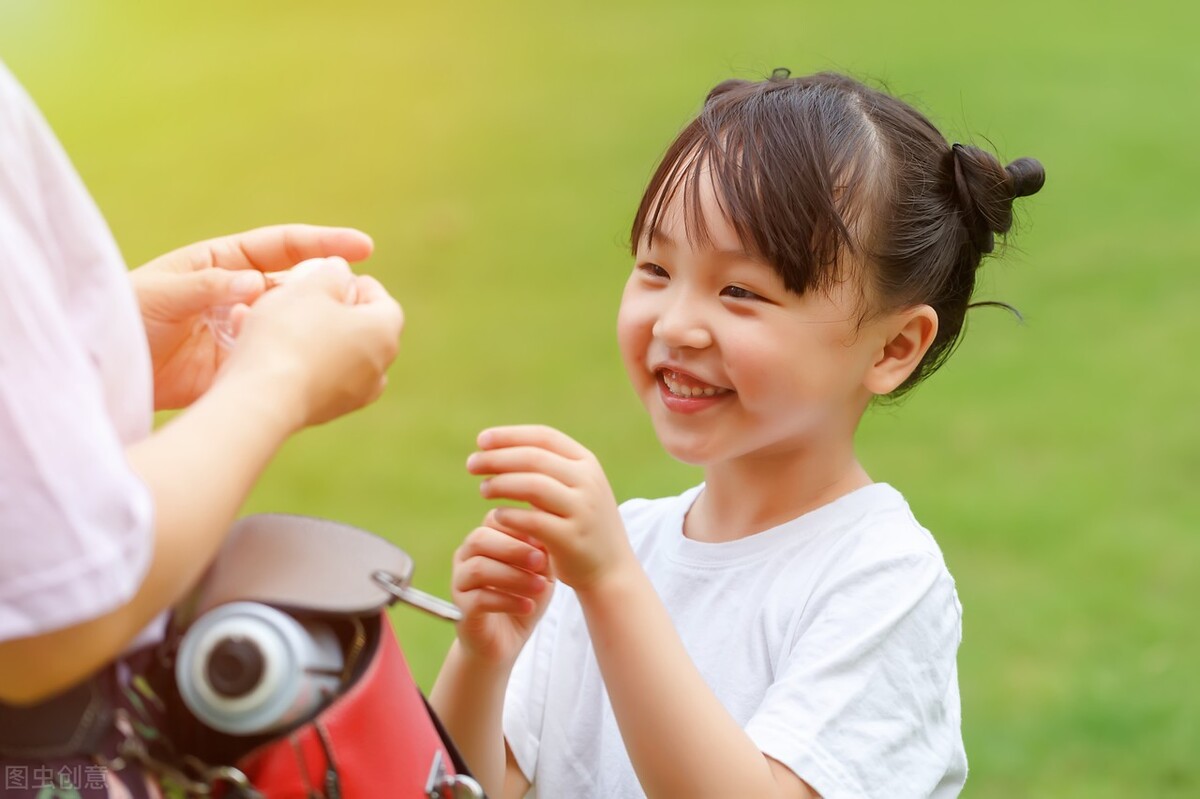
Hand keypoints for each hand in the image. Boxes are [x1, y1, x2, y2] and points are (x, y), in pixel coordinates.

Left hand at [129, 224, 372, 408]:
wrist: (100, 369)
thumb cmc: (121, 317)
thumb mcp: (160, 293)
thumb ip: (209, 286)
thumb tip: (258, 283)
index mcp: (222, 262)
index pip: (283, 248)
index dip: (324, 245)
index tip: (361, 247)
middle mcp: (239, 294)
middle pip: (296, 287)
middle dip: (329, 289)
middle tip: (360, 296)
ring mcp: (243, 331)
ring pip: (291, 325)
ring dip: (316, 327)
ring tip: (342, 332)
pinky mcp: (239, 367)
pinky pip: (275, 360)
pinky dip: (294, 362)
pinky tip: (313, 364)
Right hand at [221, 258, 402, 429]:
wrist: (265, 399)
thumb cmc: (289, 334)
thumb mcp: (310, 287)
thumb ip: (331, 274)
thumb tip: (341, 271)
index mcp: (384, 333)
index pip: (384, 302)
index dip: (360, 285)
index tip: (335, 275)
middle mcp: (378, 368)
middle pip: (364, 331)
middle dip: (338, 312)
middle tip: (309, 297)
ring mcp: (355, 395)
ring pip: (340, 355)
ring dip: (318, 338)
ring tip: (285, 323)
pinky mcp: (327, 412)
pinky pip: (320, 377)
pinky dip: (305, 362)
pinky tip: (274, 351)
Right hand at [451, 510, 553, 666]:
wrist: (505, 642)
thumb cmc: (523, 599)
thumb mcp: (539, 573)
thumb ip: (542, 551)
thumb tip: (548, 526)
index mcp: (484, 541)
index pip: (493, 519)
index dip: (519, 527)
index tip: (544, 542)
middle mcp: (466, 557)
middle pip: (479, 539)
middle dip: (514, 548)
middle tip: (541, 561)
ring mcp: (460, 583)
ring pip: (478, 568)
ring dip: (513, 576)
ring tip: (540, 587)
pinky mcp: (461, 609)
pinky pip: (479, 598)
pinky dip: (508, 601)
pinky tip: (528, 606)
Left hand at [467, 425, 635, 590]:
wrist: (610, 569)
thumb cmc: (580, 524)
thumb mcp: (572, 488)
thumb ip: (545, 468)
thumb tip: (495, 449)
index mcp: (587, 463)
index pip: (544, 437)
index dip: (510, 435)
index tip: (481, 440)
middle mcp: (588, 481)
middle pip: (534, 458)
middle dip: (497, 458)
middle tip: (472, 464)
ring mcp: (582, 509)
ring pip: (532, 486)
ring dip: (501, 484)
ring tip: (483, 489)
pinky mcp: (571, 538)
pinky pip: (531, 520)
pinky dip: (509, 515)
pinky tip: (496, 515)